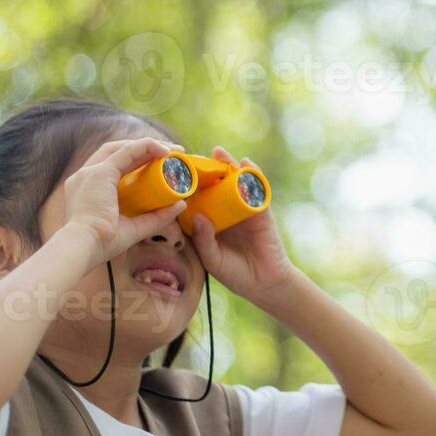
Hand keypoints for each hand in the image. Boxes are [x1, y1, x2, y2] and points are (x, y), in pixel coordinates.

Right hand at [61, 137, 188, 264]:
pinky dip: (147, 146)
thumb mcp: (135, 228)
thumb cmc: (103, 244)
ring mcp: (91, 172)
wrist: (83, 247)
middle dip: (145, 149)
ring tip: (173, 150)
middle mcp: (86, 176)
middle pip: (117, 153)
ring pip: (123, 148)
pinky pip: (127, 152)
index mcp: (88, 189)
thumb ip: (156, 217)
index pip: (114, 166)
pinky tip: (165, 150)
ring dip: (149, 145)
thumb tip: (180, 204)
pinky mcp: (100, 172)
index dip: (138, 161)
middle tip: (171, 153)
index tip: (160, 164)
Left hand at [188, 147, 296, 303]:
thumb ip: (203, 239)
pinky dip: (253, 175)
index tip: (170, 174)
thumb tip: (198, 214)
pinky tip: (246, 163)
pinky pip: (257, 189)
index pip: (194, 200)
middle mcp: (224, 212)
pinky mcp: (261, 210)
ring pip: (233, 182)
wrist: (264, 283)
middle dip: (204, 170)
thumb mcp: (211, 258)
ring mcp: (243, 209)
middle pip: (213, 185)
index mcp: (207, 223)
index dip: (184, 187)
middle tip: (193, 155)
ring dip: (227, 165)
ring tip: (218, 152)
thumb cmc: (234, 273)